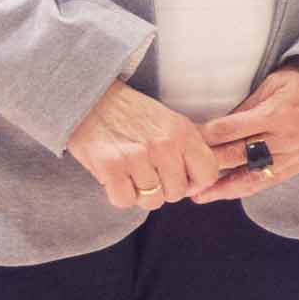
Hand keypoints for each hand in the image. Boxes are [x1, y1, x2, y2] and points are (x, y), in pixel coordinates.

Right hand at [66, 83, 222, 213]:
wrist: (91, 98)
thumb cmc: (131, 114)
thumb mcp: (170, 122)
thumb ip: (187, 149)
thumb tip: (199, 183)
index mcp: (183, 133)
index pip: (207, 175)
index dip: (194, 184)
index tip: (180, 180)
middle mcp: (163, 145)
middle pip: (177, 193)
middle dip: (163, 189)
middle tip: (148, 174)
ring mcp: (136, 156)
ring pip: (152, 201)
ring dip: (140, 194)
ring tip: (131, 174)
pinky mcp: (110, 166)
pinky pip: (125, 200)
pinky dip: (119, 195)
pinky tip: (116, 179)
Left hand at [185, 63, 298, 199]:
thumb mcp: (274, 83)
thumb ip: (247, 106)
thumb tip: (217, 126)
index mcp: (276, 114)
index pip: (229, 131)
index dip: (202, 138)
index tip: (181, 143)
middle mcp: (287, 138)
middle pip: (237, 156)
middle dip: (206, 165)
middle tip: (180, 173)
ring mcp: (298, 154)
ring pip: (254, 176)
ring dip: (224, 188)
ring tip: (199, 197)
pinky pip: (273, 180)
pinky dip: (249, 187)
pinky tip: (229, 193)